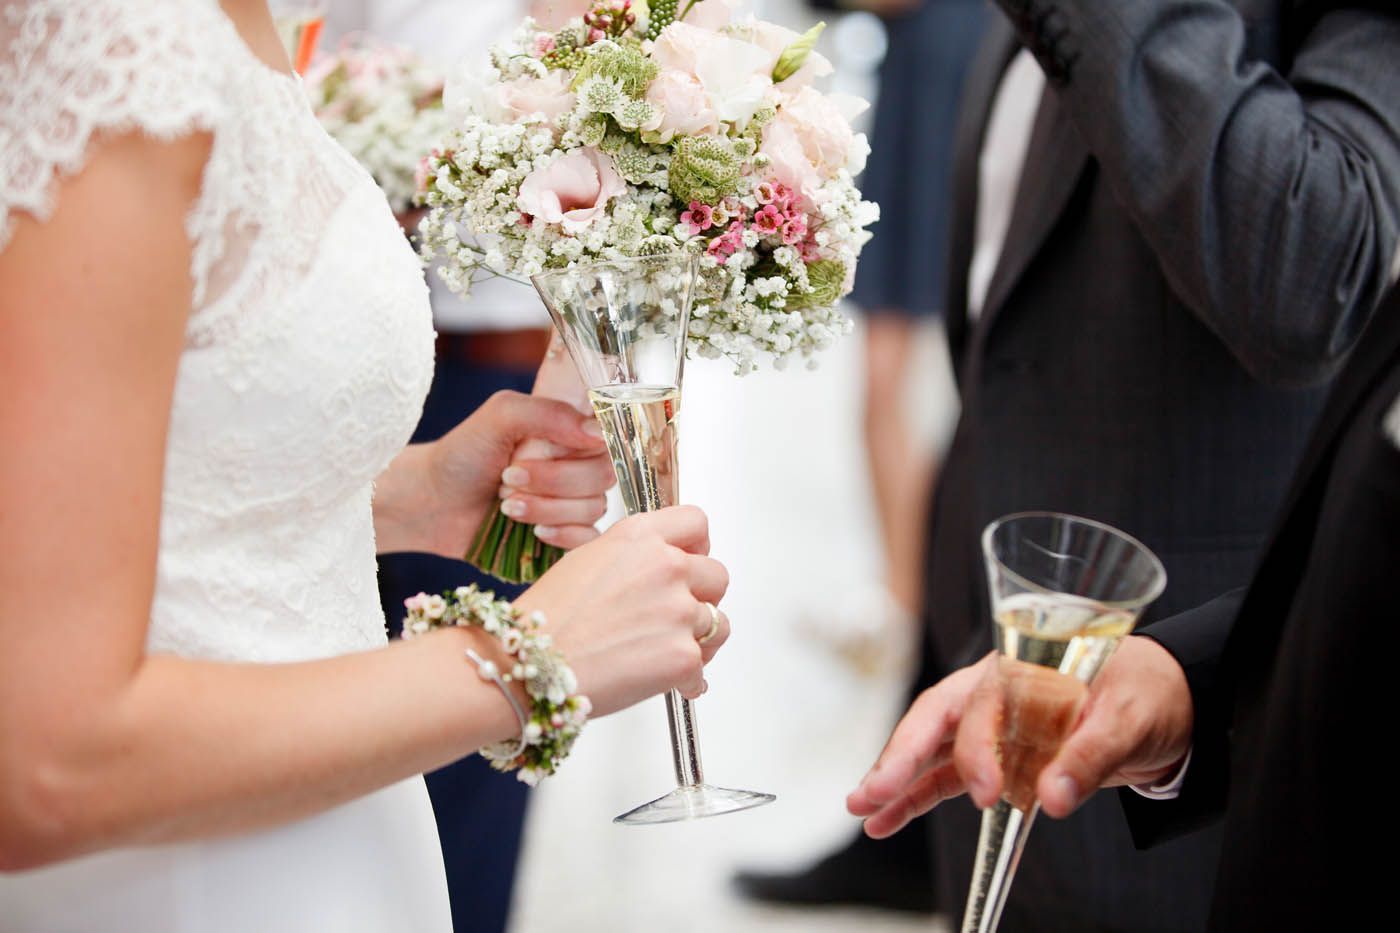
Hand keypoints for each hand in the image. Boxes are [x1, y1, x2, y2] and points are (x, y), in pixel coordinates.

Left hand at [374, 390, 612, 557]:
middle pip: (602, 476)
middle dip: (554, 481)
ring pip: (593, 509)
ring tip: (506, 504)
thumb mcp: (501, 415)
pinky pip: (589, 540)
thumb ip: (549, 414)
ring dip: (547, 508)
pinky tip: (534, 532)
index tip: (545, 450)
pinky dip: (563, 535)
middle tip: (509, 478)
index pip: (608, 439)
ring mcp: (572, 502)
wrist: (432, 502)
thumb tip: (597, 433)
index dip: (583, 449)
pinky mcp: (565, 537)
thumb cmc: (464, 453)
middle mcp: (577, 465)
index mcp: (569, 433)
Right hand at [514, 506, 731, 716]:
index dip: (698, 546)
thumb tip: (658, 572)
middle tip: (674, 619)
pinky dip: (686, 681)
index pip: (696, 522)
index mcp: (640, 537)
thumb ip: (633, 558)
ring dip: (696, 641)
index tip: (692, 563)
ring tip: (661, 654)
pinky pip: (702, 668)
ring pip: (717, 624)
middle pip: (717, 576)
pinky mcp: (683, 655)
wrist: (527, 665)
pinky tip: (663, 683)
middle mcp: (665, 565)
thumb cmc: (545, 621)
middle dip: (701, 599)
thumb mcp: (586, 560)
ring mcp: (679, 610)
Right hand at [847, 637, 1193, 836]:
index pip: (983, 707)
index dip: (977, 751)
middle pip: (936, 718)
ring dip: (896, 778)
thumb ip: (1089, 757)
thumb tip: (1053, 798)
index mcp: (1024, 668)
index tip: (986, 794)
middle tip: (871, 792)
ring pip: (932, 748)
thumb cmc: (1144, 692)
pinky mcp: (996, 754)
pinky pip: (947, 775)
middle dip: (900, 756)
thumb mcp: (1128, 720)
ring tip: (864, 810)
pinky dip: (917, 797)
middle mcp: (997, 691)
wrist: (1166, 699)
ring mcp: (992, 723)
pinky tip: (889, 819)